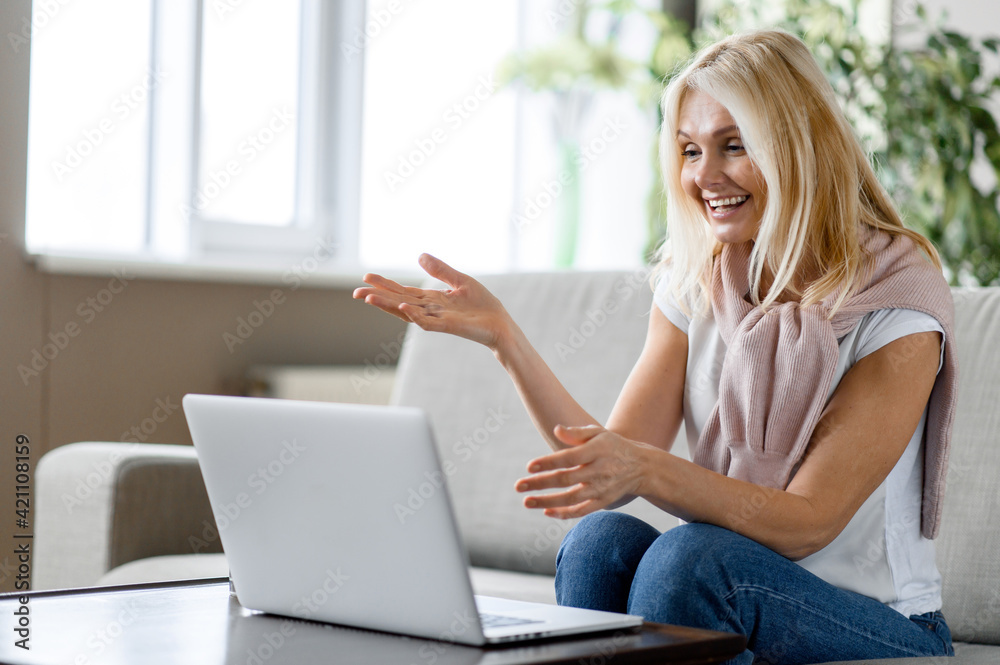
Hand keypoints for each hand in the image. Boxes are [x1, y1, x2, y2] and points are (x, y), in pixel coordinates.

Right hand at [353, 253, 512, 349]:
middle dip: (378, 296)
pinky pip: (427, 321)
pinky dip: (414, 314)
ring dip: (388, 306)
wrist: (500, 324)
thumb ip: (440, 270)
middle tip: (355, 292)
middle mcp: (430, 310)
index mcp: (432, 300)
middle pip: (398, 301)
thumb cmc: (482, 306)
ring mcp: (437, 319)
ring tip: (369, 299)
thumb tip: (419, 255)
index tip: (367, 277)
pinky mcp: (448, 326)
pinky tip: (403, 306)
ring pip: (407, 311)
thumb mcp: (460, 280)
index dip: (385, 285)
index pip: (403, 291)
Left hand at [514, 425, 651, 518]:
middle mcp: (599, 470)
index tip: (529, 466)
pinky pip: (581, 511)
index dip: (548, 463)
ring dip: (547, 501)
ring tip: (526, 501)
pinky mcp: (603, 502)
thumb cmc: (612, 446)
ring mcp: (601, 488)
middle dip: (541, 483)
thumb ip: (576, 433)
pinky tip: (546, 511)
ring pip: (571, 498)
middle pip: (566, 479)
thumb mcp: (598, 433)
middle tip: (518, 486)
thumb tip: (556, 429)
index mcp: (597, 450)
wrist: (641, 467)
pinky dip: (564, 513)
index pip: (569, 458)